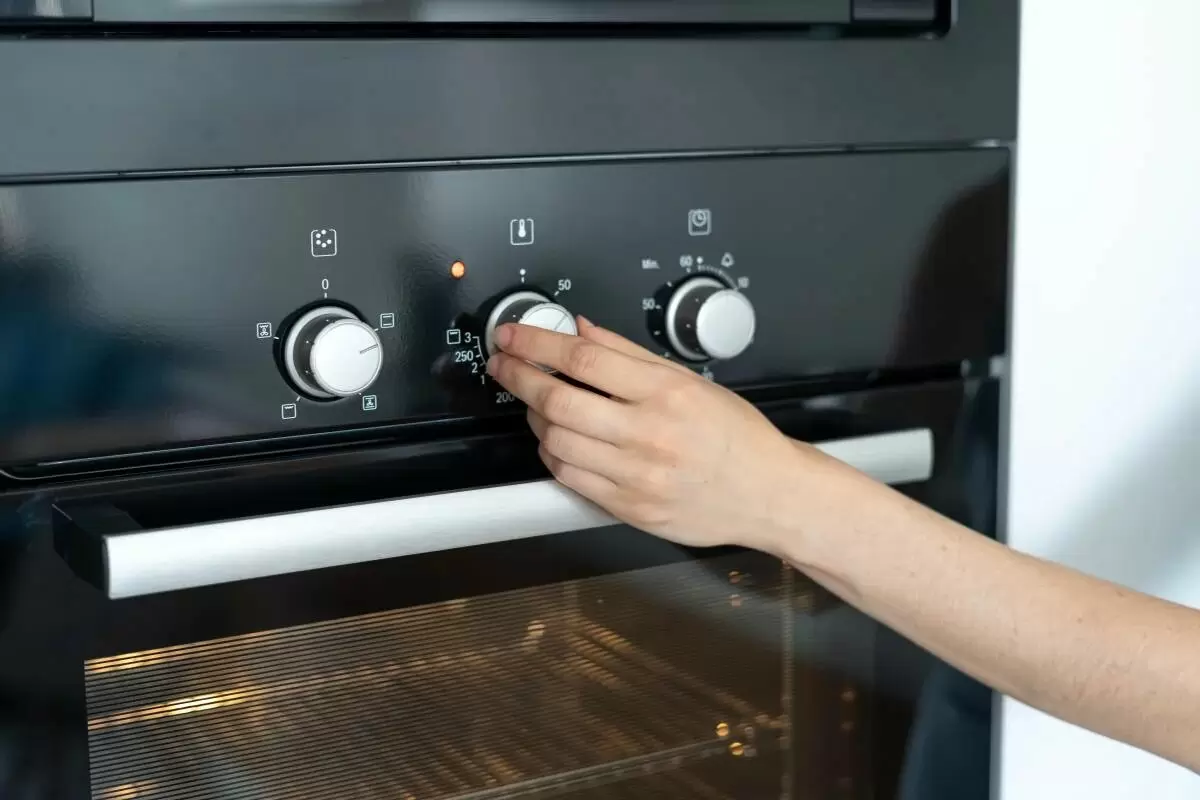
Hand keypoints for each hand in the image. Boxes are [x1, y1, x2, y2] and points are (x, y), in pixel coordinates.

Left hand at [486, 317, 813, 549]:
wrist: (766, 493)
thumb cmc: (735, 436)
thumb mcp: (690, 380)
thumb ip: (630, 354)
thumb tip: (581, 329)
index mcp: (666, 392)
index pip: (584, 357)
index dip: (536, 343)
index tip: (513, 336)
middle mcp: (649, 433)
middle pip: (558, 400)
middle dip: (518, 377)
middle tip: (504, 364)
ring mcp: (636, 475)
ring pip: (556, 441)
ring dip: (533, 417)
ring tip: (536, 403)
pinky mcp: (628, 508)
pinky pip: (569, 477)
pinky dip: (552, 453)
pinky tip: (557, 439)